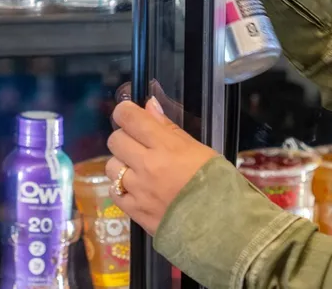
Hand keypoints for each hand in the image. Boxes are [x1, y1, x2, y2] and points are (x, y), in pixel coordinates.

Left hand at [106, 99, 218, 233]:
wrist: (221, 226)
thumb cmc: (216, 182)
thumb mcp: (198, 149)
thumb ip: (169, 128)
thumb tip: (149, 106)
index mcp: (166, 146)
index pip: (130, 119)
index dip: (124, 111)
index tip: (126, 112)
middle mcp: (147, 165)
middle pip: (116, 140)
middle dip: (123, 137)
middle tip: (137, 143)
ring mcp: (138, 190)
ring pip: (111, 166)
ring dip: (121, 164)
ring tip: (137, 169)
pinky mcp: (134, 211)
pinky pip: (114, 192)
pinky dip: (121, 188)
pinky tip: (135, 188)